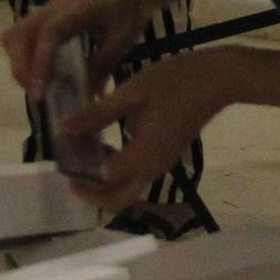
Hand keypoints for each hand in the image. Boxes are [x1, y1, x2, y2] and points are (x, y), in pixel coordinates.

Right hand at [0, 0, 133, 96]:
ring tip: (40, 85)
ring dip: (21, 62)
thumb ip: (104, 65)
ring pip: (15, 36)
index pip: (46, 39)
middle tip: (38, 92)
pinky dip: (28, 56)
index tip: (39, 94)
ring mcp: (46, 11)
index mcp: (69, 12)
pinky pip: (26, 36)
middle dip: (21, 68)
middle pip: (15, 37)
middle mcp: (50, 10)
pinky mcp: (48, 14)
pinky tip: (47, 73)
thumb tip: (91, 95)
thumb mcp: (122, 36)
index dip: (39, 66)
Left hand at [60, 49, 235, 214]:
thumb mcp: (132, 92)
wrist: (219, 79)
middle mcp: (153, 168)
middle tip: (70, 174)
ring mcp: (162, 164)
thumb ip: (96, 114)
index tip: (60, 158)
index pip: (103, 180)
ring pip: (127, 189)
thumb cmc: (176, 81)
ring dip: (103, 182)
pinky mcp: (166, 155)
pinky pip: (137, 175)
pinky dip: (116, 171)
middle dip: (90, 194)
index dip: (79, 174)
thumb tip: (62, 130)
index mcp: (143, 155)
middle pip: (117, 200)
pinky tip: (106, 143)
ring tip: (83, 154)